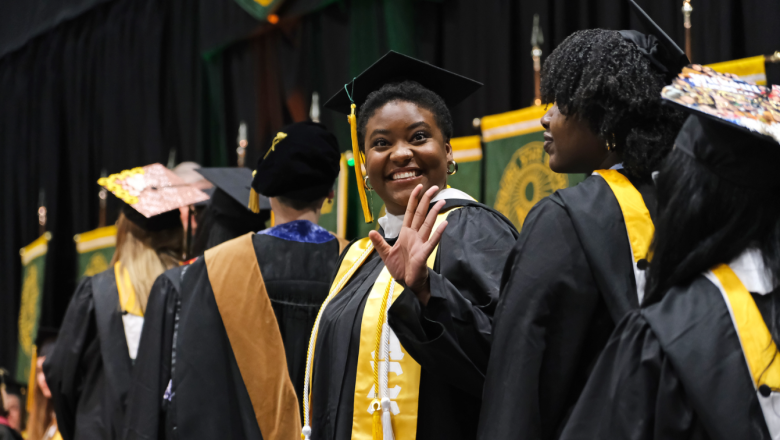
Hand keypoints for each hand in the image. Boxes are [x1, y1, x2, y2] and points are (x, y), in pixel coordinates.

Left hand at [369, 184, 447, 305]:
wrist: (407, 284)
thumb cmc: (400, 268)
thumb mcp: (385, 254)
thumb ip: (379, 243)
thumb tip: (371, 231)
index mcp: (406, 234)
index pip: (411, 213)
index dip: (414, 199)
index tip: (419, 187)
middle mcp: (414, 236)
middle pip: (422, 214)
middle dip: (427, 200)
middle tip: (433, 188)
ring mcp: (420, 244)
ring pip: (428, 225)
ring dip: (434, 213)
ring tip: (441, 201)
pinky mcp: (423, 254)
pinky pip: (431, 242)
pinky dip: (438, 233)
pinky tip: (444, 224)